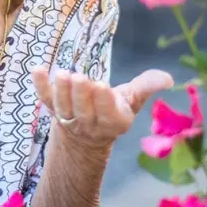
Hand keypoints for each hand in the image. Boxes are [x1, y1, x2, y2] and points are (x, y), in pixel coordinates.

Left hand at [32, 67, 173, 148]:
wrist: (86, 137)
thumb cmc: (113, 110)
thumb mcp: (133, 100)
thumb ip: (147, 86)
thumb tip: (168, 78)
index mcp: (113, 121)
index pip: (108, 113)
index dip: (104, 101)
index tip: (102, 86)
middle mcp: (90, 123)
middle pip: (84, 110)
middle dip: (81, 95)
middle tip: (80, 78)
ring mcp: (69, 118)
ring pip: (63, 107)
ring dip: (61, 91)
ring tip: (63, 74)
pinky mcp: (53, 110)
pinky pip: (45, 99)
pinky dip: (40, 85)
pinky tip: (37, 69)